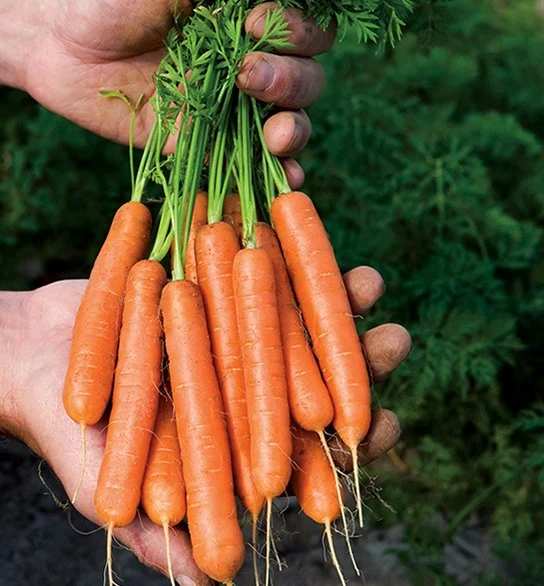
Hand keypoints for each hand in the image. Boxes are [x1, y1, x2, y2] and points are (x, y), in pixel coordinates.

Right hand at [0, 268, 409, 584]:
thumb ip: (158, 535)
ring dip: (336, 303)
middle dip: (360, 363)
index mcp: (233, 440)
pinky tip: (316, 240)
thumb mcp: (108, 488)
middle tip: (396, 341)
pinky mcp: (213, 290)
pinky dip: (287, 260)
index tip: (381, 426)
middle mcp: (242, 385)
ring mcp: (232, 334)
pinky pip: (257, 276)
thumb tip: (212, 582)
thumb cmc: (70, 427)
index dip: (346, 445)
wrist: (31, 354)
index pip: (302, 452)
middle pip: (311, 380)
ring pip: (294, 322)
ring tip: (371, 282)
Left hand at [5, 1, 333, 187]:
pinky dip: (280, 174)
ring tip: (273, 134)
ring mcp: (231, 112)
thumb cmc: (112, 1)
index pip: (307, 32)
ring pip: (291, 123)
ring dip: (294, 130)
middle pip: (307, 81)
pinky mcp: (209, 148)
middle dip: (290, 81)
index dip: (298, 32)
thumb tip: (268, 1)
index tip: (255, 23)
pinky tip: (287, 176)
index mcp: (249, 24)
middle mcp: (249, 68)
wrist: (65, 48)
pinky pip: (254, 164)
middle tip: (247, 75)